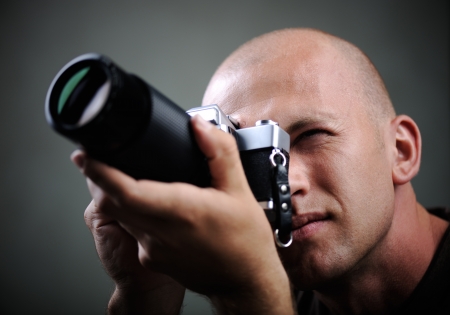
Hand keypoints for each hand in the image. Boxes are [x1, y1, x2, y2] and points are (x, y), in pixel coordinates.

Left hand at [73, 115, 293, 313]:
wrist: (245, 281)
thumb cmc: (245, 241)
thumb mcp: (240, 190)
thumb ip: (219, 152)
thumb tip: (199, 125)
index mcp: (182, 212)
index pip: (127, 192)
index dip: (100, 173)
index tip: (86, 156)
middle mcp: (162, 234)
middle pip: (112, 203)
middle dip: (99, 179)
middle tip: (98, 159)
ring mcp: (154, 250)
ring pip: (120, 217)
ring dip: (115, 196)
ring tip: (122, 176)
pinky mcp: (153, 259)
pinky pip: (132, 230)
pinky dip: (130, 212)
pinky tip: (147, 204)